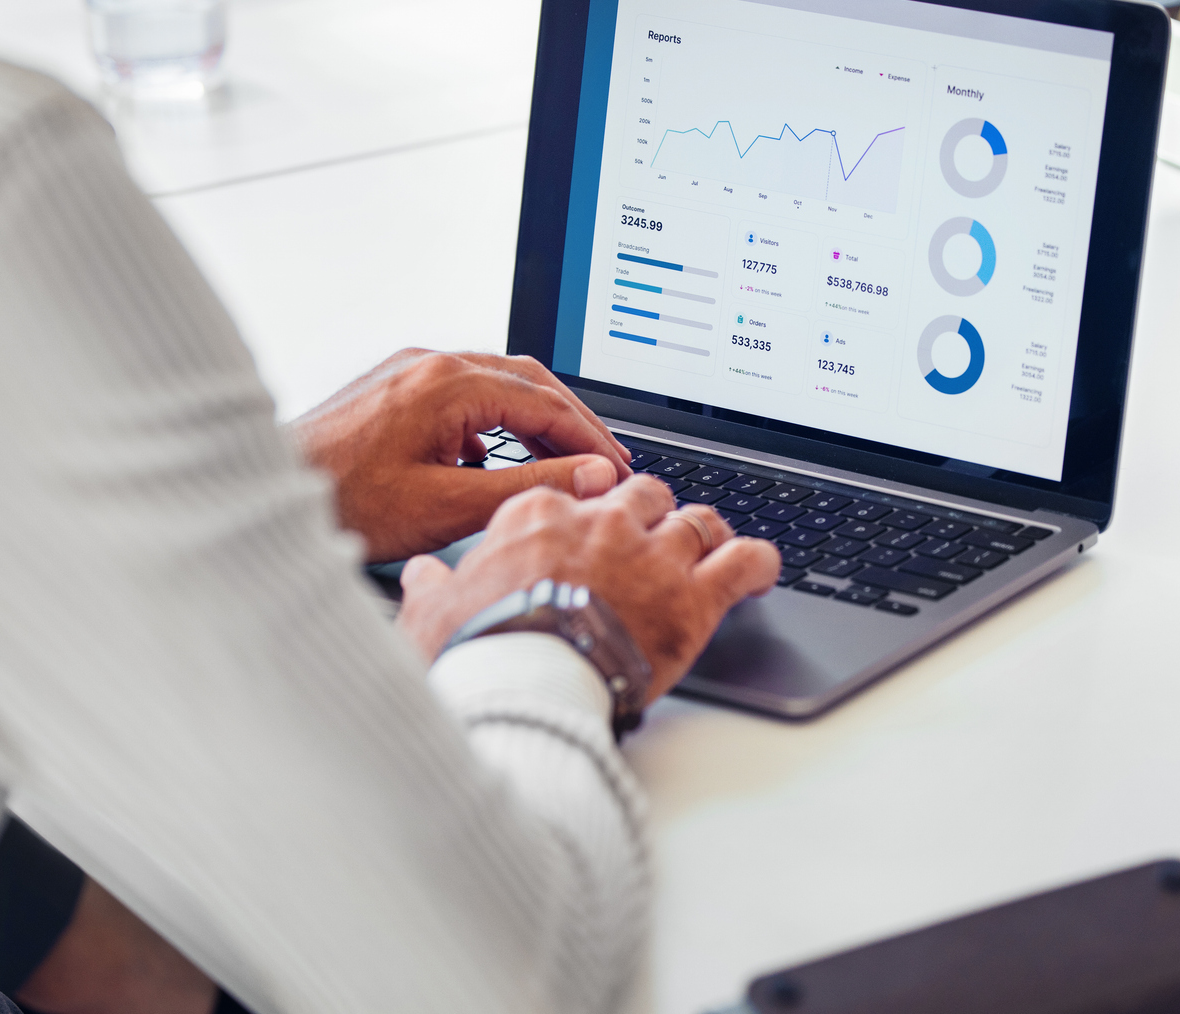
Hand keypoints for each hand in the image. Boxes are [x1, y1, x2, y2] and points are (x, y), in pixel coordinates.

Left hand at [290, 349, 633, 561]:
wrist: (264, 495)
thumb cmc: (341, 502)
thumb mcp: (448, 506)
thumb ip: (529, 488)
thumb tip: (592, 475)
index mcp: (449, 384)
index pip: (547, 403)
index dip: (592, 439)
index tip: (620, 469)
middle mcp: (430, 366)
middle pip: (528, 383)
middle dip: (573, 423)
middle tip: (607, 462)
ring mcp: (409, 374)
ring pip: (496, 386)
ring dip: (535, 421)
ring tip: (565, 462)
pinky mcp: (392, 391)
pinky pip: (462, 396)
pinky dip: (496, 424)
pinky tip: (495, 462)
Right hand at [397, 475, 780, 705]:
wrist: (526, 686)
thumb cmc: (478, 651)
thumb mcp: (435, 613)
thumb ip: (431, 588)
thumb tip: (418, 577)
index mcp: (540, 515)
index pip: (576, 494)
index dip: (591, 514)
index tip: (593, 531)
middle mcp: (603, 522)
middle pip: (644, 496)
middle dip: (652, 514)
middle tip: (655, 540)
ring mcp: (653, 555)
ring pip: (697, 521)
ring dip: (705, 535)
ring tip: (711, 550)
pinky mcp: (694, 596)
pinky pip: (744, 561)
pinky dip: (758, 562)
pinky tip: (761, 570)